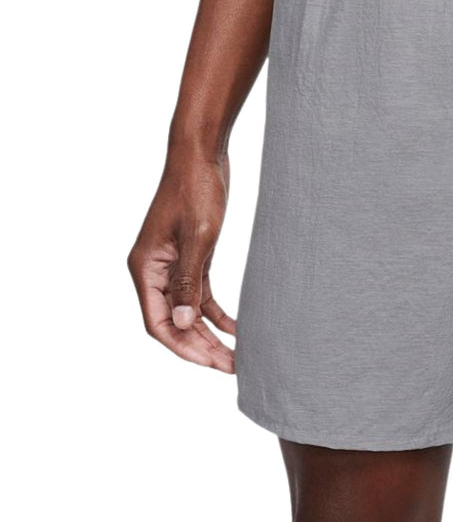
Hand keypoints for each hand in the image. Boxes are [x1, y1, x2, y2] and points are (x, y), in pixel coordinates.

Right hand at [128, 154, 235, 372]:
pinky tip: (237, 329)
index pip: (159, 323)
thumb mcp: (199, 237)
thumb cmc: (197, 189)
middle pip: (174, 323)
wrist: (202, 153)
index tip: (212, 364)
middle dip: (200, 348)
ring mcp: (172, 265)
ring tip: (236, 357)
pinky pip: (200, 294)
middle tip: (232, 368)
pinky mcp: (191, 257)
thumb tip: (183, 324)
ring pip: (187, 312)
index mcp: (146, 268)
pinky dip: (216, 313)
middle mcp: (154, 271)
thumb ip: (190, 281)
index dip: (183, 348)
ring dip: (209, 335)